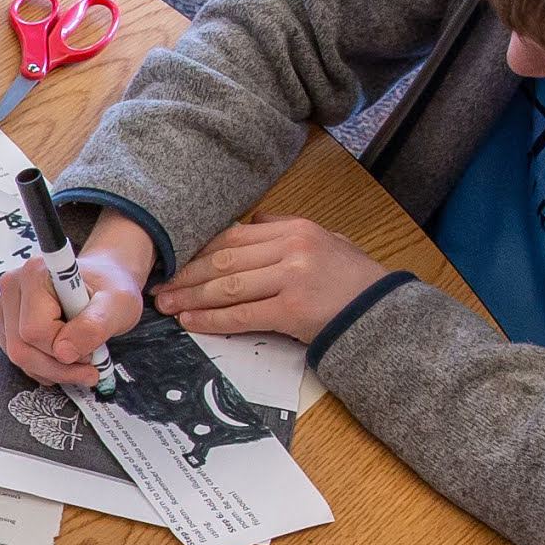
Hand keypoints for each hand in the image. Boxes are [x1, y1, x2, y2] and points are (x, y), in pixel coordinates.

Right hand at [0, 211, 153, 387]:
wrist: (104, 282)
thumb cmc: (109, 288)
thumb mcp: (117, 305)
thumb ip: (93, 327)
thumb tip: (63, 353)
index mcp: (36, 274)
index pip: (35, 330)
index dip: (64, 349)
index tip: (91, 350)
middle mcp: (14, 287)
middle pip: (21, 347)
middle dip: (58, 366)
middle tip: (89, 365)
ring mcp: (7, 306)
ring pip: (18, 356)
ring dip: (53, 369)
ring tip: (81, 360)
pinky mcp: (8, 323)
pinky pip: (20, 356)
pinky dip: (44, 367)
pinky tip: (66, 358)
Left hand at [153, 214, 388, 344]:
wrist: (383, 312)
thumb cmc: (352, 281)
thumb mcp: (325, 241)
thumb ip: (286, 230)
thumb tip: (251, 222)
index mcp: (295, 229)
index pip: (233, 237)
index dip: (198, 251)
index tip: (174, 262)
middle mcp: (291, 248)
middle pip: (224, 259)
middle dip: (187, 274)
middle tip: (161, 287)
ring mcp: (292, 278)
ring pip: (228, 286)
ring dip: (192, 297)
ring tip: (168, 305)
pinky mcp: (293, 309)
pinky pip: (243, 314)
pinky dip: (213, 320)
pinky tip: (192, 322)